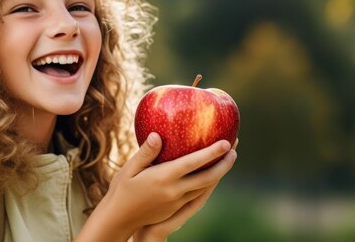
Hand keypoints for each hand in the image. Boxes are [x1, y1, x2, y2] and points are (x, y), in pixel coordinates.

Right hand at [76, 133, 235, 241]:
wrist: (120, 219)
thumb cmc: (121, 190)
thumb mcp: (129, 169)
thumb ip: (145, 152)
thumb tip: (156, 134)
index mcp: (163, 178)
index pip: (193, 163)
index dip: (211, 153)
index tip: (226, 142)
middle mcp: (174, 191)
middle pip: (207, 178)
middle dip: (223, 164)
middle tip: (235, 148)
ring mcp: (177, 201)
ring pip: (205, 187)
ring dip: (219, 173)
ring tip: (229, 158)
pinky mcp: (176, 208)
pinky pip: (198, 193)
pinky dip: (209, 182)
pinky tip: (212, 173)